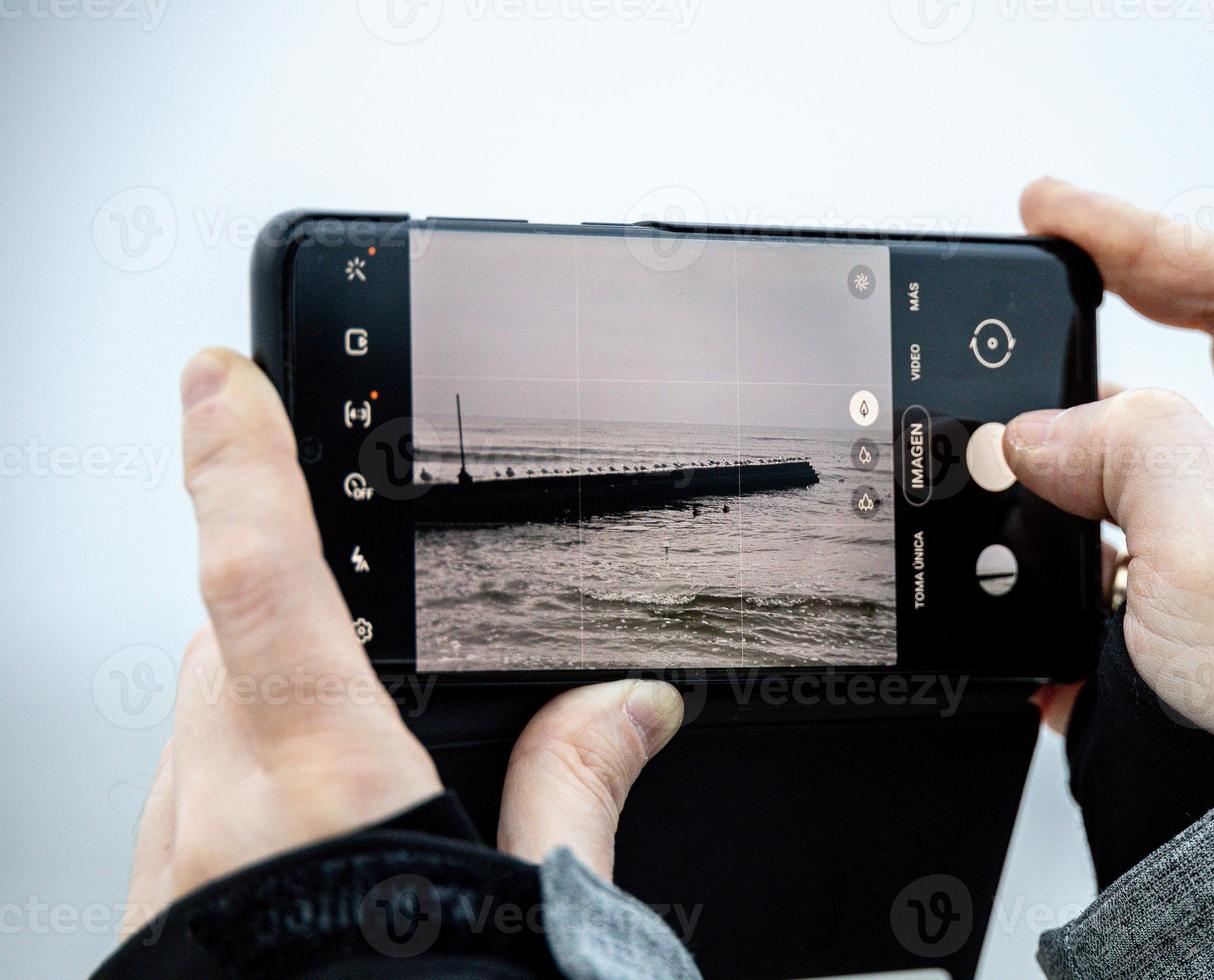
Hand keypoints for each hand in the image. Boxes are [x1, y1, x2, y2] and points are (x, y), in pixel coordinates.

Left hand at [121, 349, 683, 936]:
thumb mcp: (533, 913)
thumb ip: (575, 793)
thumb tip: (630, 712)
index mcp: (318, 777)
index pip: (258, 576)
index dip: (239, 460)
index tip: (217, 379)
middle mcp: (216, 805)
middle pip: (227, 647)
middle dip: (289, 623)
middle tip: (371, 655)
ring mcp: (171, 856)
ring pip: (202, 723)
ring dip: (267, 714)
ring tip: (360, 781)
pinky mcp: (156, 902)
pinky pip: (188, 798)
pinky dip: (242, 784)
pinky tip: (313, 845)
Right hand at [1008, 179, 1213, 737]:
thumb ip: (1139, 458)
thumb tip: (1040, 434)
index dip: (1143, 240)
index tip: (1050, 217)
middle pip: (1153, 380)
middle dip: (1064, 376)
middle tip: (992, 366)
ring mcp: (1190, 564)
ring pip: (1094, 473)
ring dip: (1032, 481)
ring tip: (991, 503)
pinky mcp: (1135, 620)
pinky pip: (1061, 553)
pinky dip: (1018, 562)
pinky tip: (1004, 589)